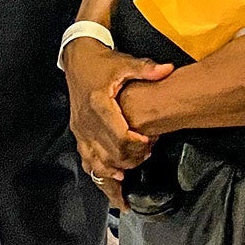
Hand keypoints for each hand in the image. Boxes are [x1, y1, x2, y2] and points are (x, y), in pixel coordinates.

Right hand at [64, 38, 173, 183]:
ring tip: (126, 187)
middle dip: (130, 160)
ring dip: (112, 175)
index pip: (119, 136)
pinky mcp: (78, 132)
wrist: (77, 58)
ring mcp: (81, 129)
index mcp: (99, 104)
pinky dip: (98, 172)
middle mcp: (87, 121)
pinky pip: (86, 159)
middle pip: (110, 154)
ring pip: (95, 162)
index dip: (136, 145)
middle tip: (146, 156)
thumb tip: (167, 69)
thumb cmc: (100, 62)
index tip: (149, 142)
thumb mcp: (123, 62)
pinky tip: (110, 180)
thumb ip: (146, 69)